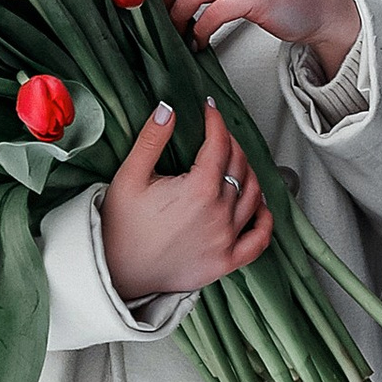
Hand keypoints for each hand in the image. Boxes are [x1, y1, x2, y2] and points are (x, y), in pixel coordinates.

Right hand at [99, 98, 273, 303]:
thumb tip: (168, 109)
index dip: (216, 122)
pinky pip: (259, 240)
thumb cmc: (120, 228)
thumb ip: (152, 140)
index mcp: (198, 190)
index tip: (210, 111)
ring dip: (248, 173)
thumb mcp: (130, 176)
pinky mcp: (227, 262)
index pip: (219, 145)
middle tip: (218, 134)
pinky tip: (259, 205)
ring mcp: (227, 239)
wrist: (116, 272)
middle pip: (239, 167)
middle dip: (230, 143)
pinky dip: (265, 219)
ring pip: (254, 195)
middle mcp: (219, 214)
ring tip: (236, 163)